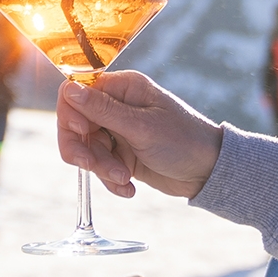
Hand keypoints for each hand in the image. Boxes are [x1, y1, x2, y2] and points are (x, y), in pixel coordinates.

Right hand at [56, 71, 223, 198]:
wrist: (208, 172)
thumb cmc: (183, 141)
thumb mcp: (141, 126)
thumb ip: (103, 110)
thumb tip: (69, 89)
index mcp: (122, 88)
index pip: (75, 93)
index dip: (72, 114)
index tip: (84, 132)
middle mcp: (116, 106)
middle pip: (75, 124)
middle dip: (83, 149)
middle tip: (91, 166)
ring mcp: (117, 131)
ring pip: (86, 149)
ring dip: (101, 168)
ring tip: (124, 179)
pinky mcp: (121, 155)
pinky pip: (100, 167)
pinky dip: (110, 180)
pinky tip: (129, 188)